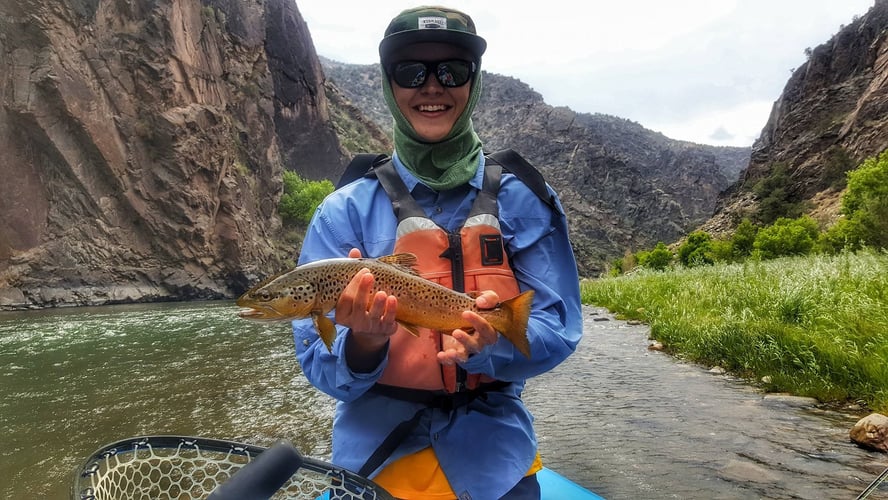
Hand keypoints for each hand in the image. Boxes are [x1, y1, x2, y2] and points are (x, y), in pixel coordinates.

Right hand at [336, 249, 398, 371]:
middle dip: (363, 290)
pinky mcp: (384, 330)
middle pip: (358, 305)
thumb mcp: (355, 292)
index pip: (345, 299)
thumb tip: (354, 251)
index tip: (364, 270)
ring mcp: (370, 328)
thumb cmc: (362, 306)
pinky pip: (388, 320)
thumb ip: (354, 272)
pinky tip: (393, 298)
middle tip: (369, 275)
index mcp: (343, 313)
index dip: (354, 284)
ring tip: (382, 292)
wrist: (372, 332)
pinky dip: (391, 310)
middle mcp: (354, 322)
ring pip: (373, 315)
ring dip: (377, 303)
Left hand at [437, 290, 499, 365]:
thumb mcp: (488, 300)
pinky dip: (446, 360)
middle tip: (455, 332)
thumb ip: (489, 298)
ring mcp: (467, 350)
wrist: (469, 318)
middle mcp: (479, 343)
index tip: (465, 313)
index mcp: (489, 331)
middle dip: (466, 340)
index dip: (478, 322)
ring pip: (464, 356)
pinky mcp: (456, 353)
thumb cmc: (481, 310)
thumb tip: (480, 302)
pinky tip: (440, 355)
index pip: (486, 329)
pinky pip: (451, 361)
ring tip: (449, 352)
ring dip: (457, 355)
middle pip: (475, 346)